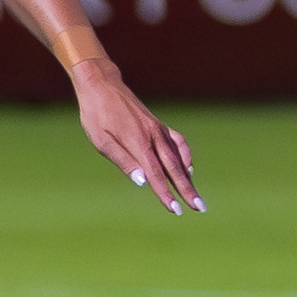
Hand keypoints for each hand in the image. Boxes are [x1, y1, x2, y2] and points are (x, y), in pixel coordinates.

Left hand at [71, 58, 202, 213]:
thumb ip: (123, 161)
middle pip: (174, 168)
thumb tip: (143, 182)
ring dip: (187, 177)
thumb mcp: (101, 140)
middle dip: (187, 190)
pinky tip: (187, 168)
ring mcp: (158, 129)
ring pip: (178, 157)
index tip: (176, 211)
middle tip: (200, 208)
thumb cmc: (96, 115)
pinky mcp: (158, 125)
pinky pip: (178, 142)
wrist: (101, 85)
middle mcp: (154, 135)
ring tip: (194, 195)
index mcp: (138, 142)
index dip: (166, 194)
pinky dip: (185, 156)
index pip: (156, 174)